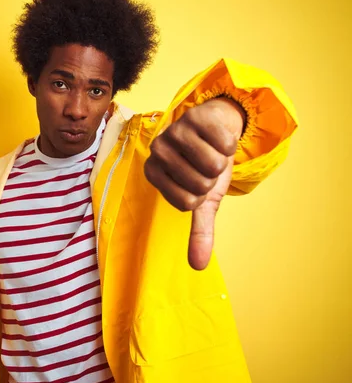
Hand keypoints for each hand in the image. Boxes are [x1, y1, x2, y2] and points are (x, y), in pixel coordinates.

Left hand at [144, 98, 244, 269]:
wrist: (218, 128)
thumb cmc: (205, 165)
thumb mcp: (204, 200)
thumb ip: (199, 231)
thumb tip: (198, 266)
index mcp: (153, 173)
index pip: (186, 202)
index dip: (202, 195)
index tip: (198, 182)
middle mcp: (157, 151)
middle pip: (200, 184)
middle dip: (212, 178)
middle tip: (205, 165)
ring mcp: (174, 131)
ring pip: (212, 165)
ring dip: (221, 161)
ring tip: (211, 151)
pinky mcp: (195, 116)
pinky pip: (223, 143)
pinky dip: (229, 143)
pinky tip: (218, 137)